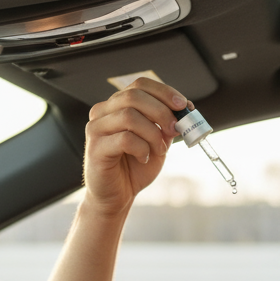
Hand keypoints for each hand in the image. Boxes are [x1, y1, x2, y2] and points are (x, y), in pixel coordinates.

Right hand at [83, 78, 190, 214]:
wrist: (117, 196)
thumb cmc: (135, 167)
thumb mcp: (157, 141)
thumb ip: (166, 125)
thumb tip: (184, 110)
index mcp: (117, 105)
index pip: (140, 85)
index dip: (164, 91)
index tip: (183, 105)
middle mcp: (103, 112)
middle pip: (133, 96)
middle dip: (161, 110)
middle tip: (175, 128)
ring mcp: (96, 129)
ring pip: (129, 116)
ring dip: (153, 133)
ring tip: (159, 150)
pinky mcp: (95, 148)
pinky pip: (125, 139)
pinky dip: (142, 148)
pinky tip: (144, 158)